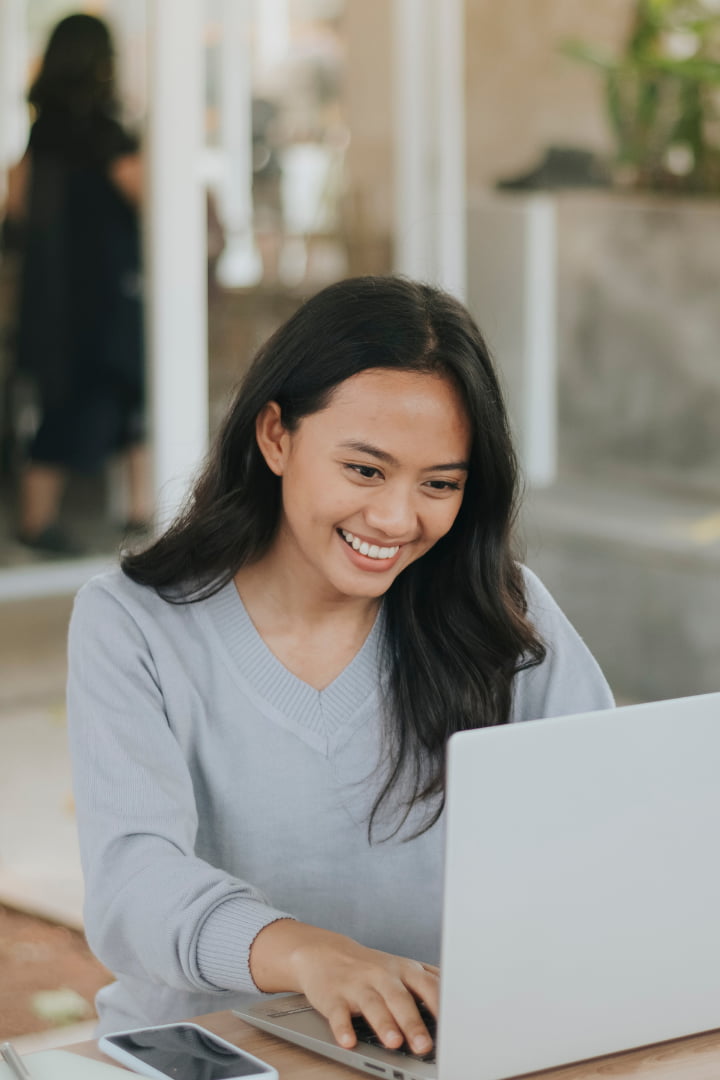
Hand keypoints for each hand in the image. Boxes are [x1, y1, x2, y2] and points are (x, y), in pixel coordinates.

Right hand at [250, 920, 439, 1054]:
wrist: (324, 952)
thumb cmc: (372, 967)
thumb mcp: (403, 968)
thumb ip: (430, 982)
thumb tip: (462, 1002)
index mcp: (405, 970)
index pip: (429, 986)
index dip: (442, 1006)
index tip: (456, 1028)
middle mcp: (383, 975)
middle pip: (400, 998)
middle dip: (413, 1022)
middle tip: (426, 1046)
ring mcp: (357, 985)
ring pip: (372, 1005)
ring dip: (384, 1024)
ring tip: (395, 1043)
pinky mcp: (333, 997)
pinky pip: (338, 1014)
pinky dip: (343, 1028)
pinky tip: (349, 1041)